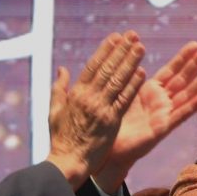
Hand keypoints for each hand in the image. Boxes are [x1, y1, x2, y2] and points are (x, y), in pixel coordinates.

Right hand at [48, 33, 146, 185]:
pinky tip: (142, 72)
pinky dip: (133, 85)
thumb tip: (63, 69)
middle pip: (108, 69)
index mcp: (75, 93)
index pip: (93, 66)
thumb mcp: (54, 110)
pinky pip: (124, 100)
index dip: (105, 50)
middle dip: (121, 50)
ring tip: (140, 47)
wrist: (68, 161)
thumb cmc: (60, 137)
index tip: (115, 37)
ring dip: (130, 62)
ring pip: (118, 80)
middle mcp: (89, 98)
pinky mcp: (111, 122)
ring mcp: (101, 109)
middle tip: (133, 35)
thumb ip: (59, 88)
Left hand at [95, 41, 196, 189]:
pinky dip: (192, 107)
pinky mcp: (162, 129)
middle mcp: (162, 101)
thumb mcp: (123, 94)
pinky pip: (179, 116)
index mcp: (151, 90)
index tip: (195, 44)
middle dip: (196, 64)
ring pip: (186, 95)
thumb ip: (131, 78)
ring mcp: (164, 115)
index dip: (183, 57)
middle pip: (182, 79)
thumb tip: (133, 57)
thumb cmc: (115, 122)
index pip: (170, 70)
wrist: (110, 149)